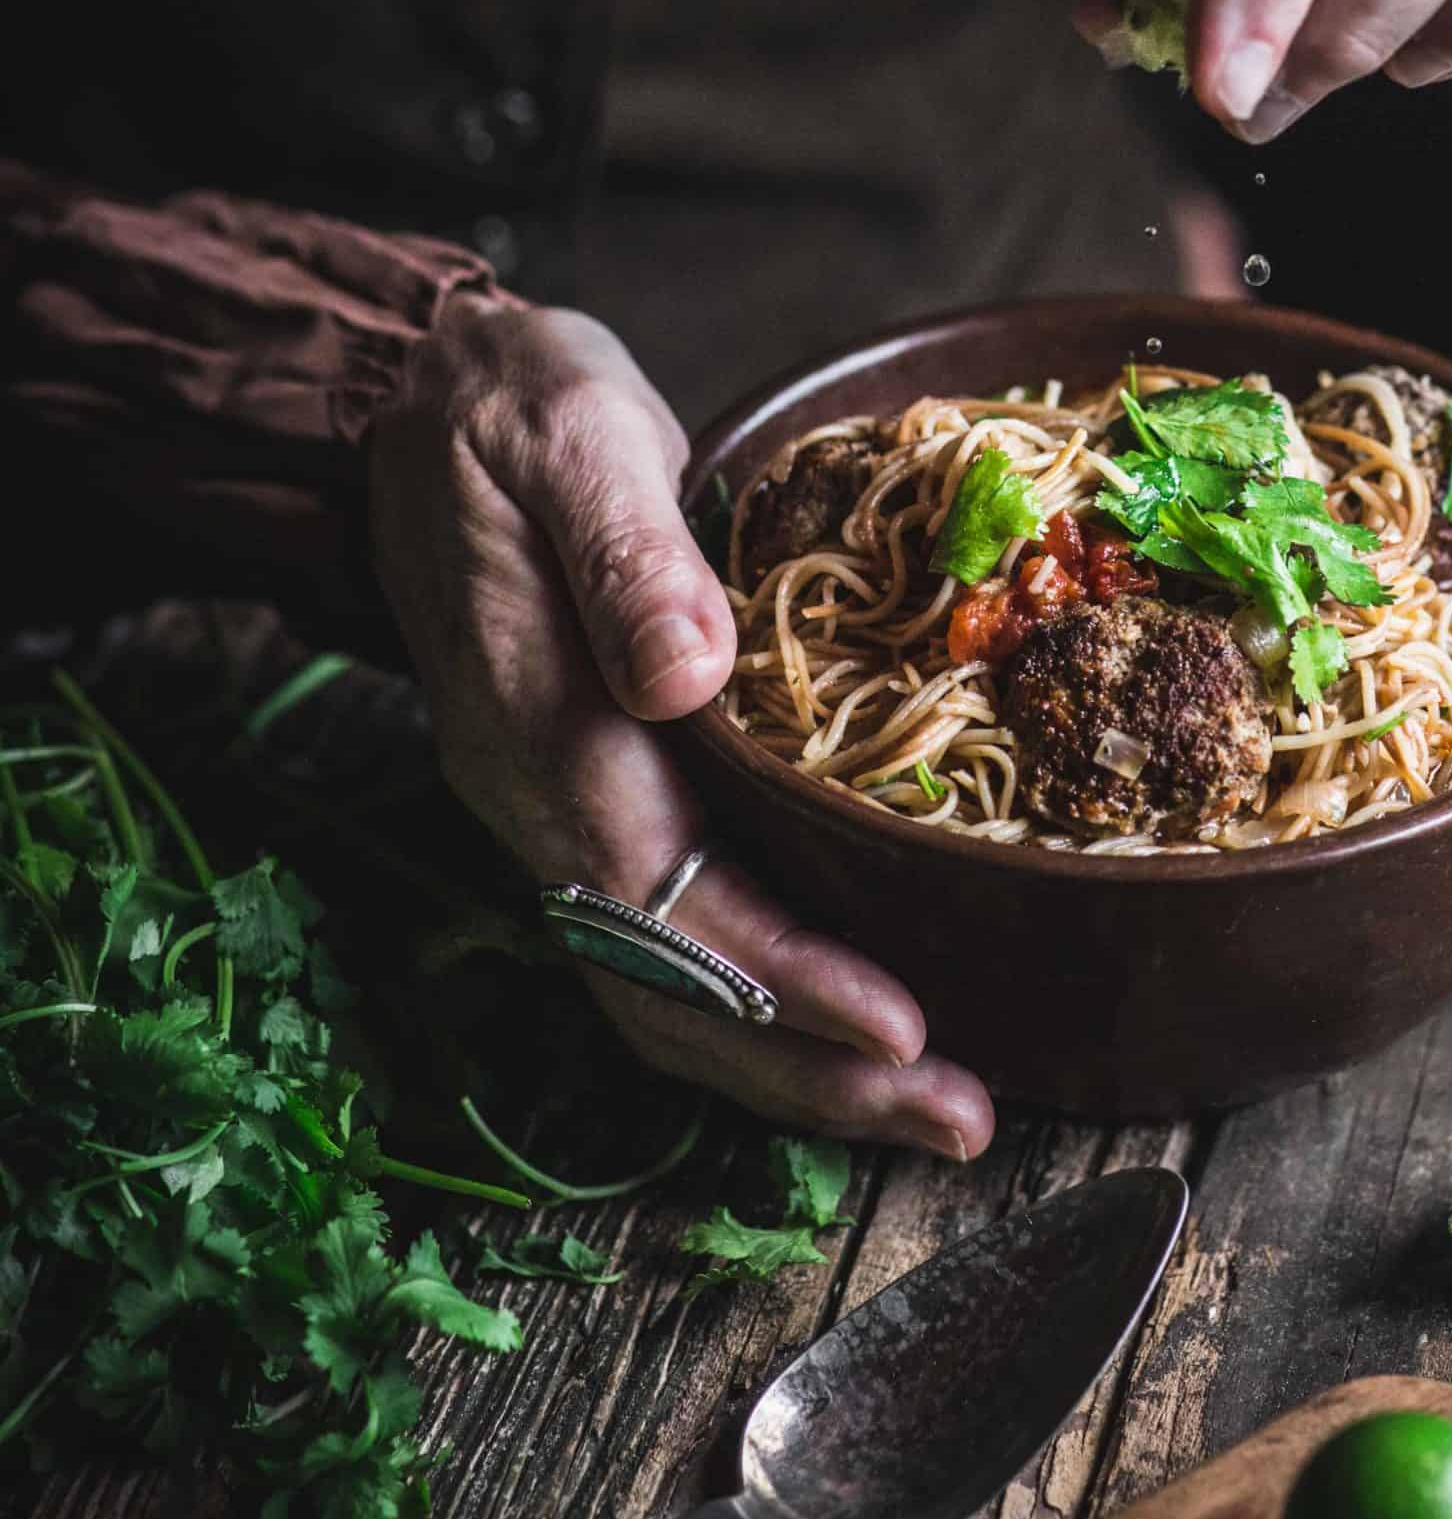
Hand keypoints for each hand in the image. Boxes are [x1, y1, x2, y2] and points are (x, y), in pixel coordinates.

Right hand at [367, 292, 993, 1157]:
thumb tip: (689, 672)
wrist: (427, 400)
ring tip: (932, 1101)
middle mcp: (536, 798)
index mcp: (534, 725)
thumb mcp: (572, 436)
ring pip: (668, 990)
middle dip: (810, 1070)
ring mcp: (556, 809)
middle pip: (668, 988)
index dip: (779, 974)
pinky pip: (674, 938)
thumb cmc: (515, 408)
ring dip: (796, 1064)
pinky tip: (855, 1023)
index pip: (661, 895)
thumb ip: (626, 551)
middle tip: (957, 1118)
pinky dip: (765, 1002)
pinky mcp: (593, 795)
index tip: (895, 1026)